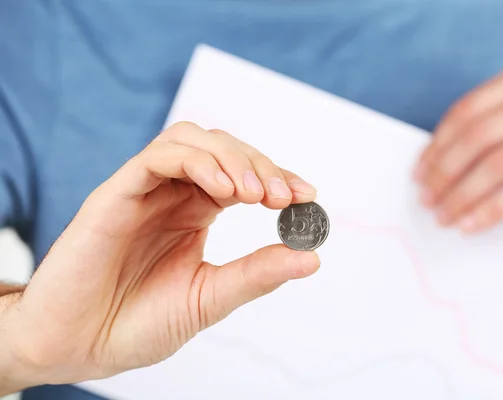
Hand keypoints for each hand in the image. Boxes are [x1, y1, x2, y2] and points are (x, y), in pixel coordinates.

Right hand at [0, 122, 319, 389]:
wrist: (78, 349)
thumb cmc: (137, 324)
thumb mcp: (210, 298)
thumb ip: (256, 273)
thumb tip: (311, 257)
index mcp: (195, 213)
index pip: (242, 176)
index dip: (277, 178)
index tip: (308, 196)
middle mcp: (172, 194)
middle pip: (223, 149)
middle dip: (260, 166)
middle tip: (285, 196)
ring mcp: (144, 191)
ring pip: (191, 139)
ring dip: (232, 158)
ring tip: (254, 195)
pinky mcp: (115, 194)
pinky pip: (157, 157)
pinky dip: (196, 162)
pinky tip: (223, 190)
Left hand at [413, 58, 502, 232]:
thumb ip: (493, 122)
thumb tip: (435, 161)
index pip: (467, 111)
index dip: (437, 146)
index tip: (419, 172)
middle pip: (477, 137)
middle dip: (444, 173)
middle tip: (427, 198)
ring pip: (496, 166)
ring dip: (462, 196)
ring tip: (444, 215)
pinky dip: (491, 210)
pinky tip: (472, 224)